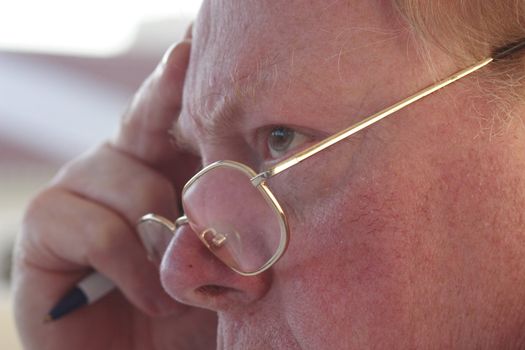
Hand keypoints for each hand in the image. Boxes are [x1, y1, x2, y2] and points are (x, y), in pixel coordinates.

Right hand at [12, 35, 216, 349]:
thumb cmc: (186, 320)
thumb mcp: (221, 268)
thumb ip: (228, 229)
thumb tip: (253, 192)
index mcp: (161, 173)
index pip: (173, 118)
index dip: (183, 82)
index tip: (198, 42)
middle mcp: (117, 173)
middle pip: (141, 120)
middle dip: (168, 96)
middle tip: (189, 59)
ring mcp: (78, 198)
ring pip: (124, 180)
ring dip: (158, 232)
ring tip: (177, 280)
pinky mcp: (43, 234)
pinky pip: (91, 227)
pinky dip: (128, 264)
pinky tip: (146, 296)